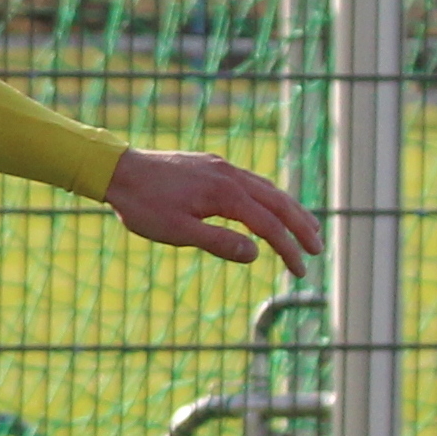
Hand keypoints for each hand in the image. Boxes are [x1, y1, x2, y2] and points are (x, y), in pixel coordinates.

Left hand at [103, 149, 321, 274]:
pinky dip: (270, 196)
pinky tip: (271, 205)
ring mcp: (223, 167)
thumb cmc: (143, 206)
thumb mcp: (178, 232)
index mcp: (226, 194)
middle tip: (319, 249)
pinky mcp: (212, 164)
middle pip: (279, 202)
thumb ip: (218, 243)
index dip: (288, 249)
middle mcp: (231, 176)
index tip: (301, 271)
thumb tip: (256, 254)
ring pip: (268, 188)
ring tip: (308, 227)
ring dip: (290, 209)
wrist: (117, 170)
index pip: (269, 225)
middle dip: (302, 226)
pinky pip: (252, 181)